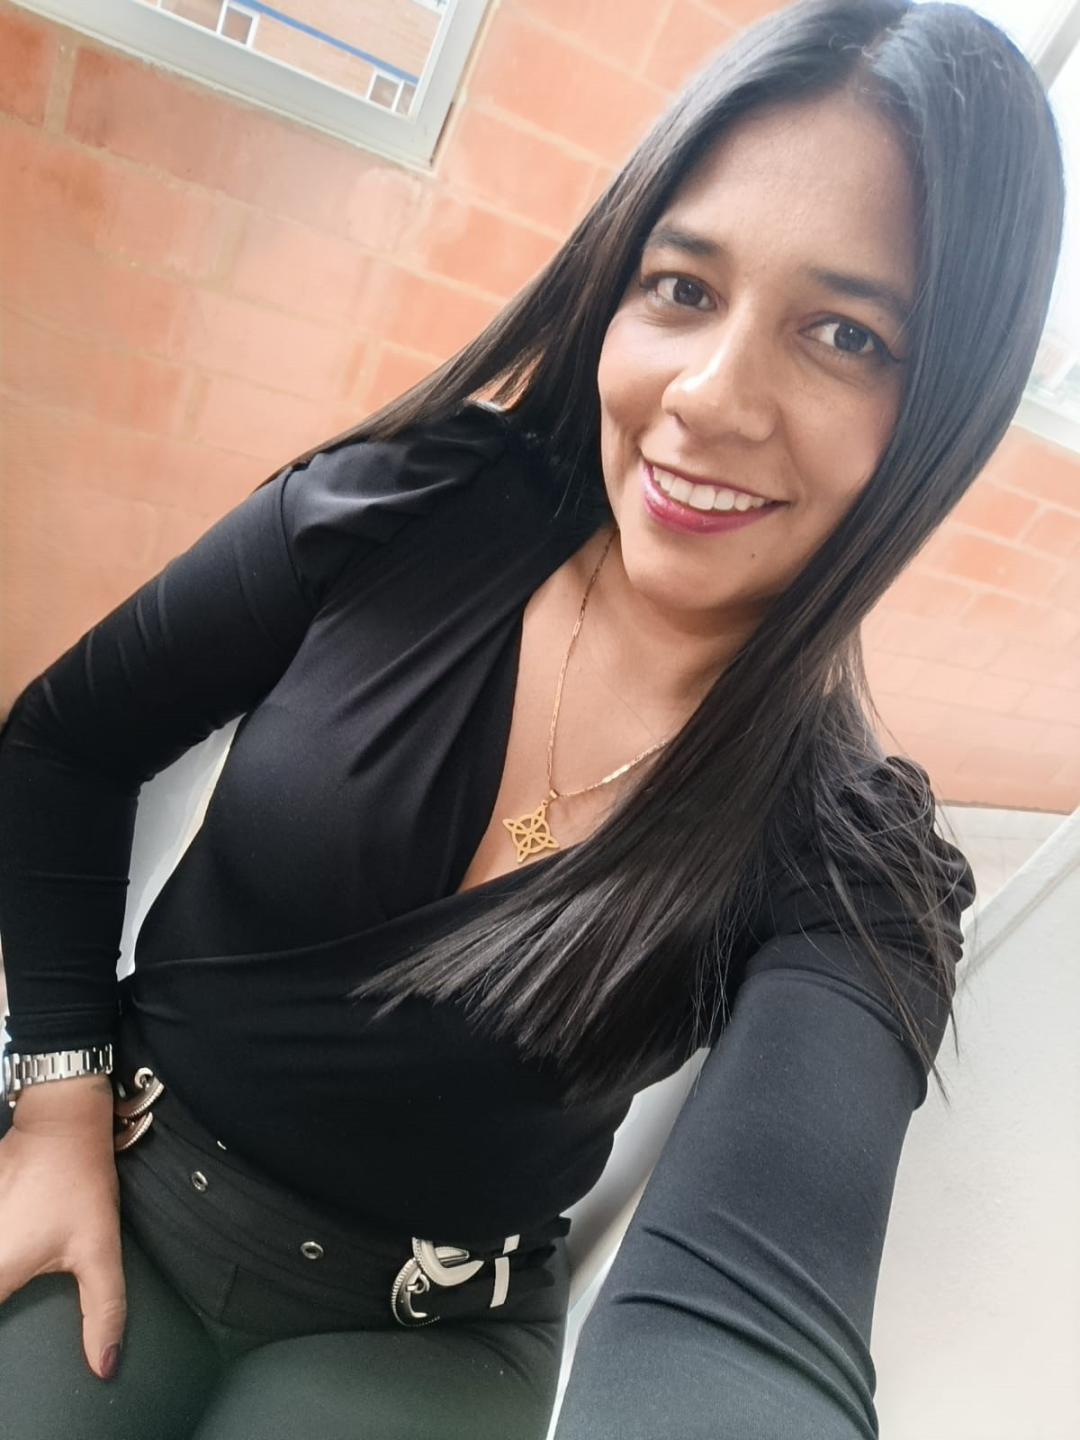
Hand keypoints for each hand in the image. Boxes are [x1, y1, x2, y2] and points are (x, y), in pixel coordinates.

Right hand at [0, 1077, 124, 1379]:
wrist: (62, 1123)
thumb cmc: (80, 1182)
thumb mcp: (100, 1250)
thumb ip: (102, 1311)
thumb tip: (104, 1364)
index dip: (0, 1334)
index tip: (15, 1301)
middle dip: (1, 1287)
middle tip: (20, 1277)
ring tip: (22, 1254)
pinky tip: (11, 1237)